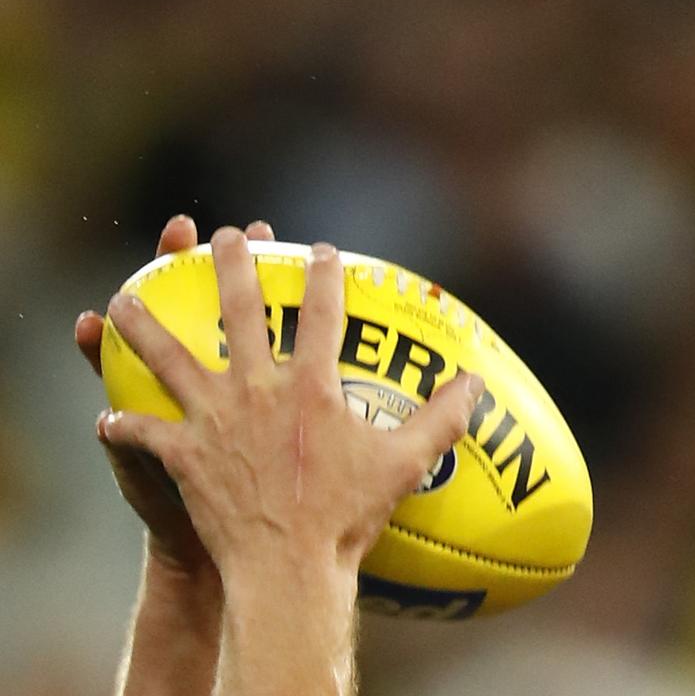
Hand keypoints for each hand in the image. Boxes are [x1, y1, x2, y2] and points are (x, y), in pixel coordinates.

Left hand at [99, 227, 482, 577]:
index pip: (321, 315)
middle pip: (239, 312)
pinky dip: (124, 427)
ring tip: (121, 300)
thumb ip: (443, 418)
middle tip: (223, 236)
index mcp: (310, 387)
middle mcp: (256, 390)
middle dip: (230, 266)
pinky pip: (143, 435)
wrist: (288, 566)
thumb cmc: (348, 516)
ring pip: (168, 359)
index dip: (324, 276)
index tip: (321, 250)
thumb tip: (477, 382)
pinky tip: (109, 418)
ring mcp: (212, 421)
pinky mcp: (182, 456)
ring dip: (143, 327)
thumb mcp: (405, 464)